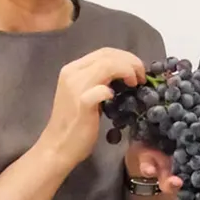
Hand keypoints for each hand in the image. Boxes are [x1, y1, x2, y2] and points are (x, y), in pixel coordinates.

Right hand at [37, 48, 145, 171]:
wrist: (58, 147)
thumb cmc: (75, 123)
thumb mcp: (85, 94)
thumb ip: (99, 81)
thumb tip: (125, 73)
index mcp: (72, 69)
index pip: (104, 52)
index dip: (126, 57)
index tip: (137, 69)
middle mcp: (72, 73)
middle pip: (108, 55)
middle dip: (131, 62)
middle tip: (142, 76)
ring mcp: (76, 87)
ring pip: (108, 65)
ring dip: (128, 71)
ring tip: (136, 84)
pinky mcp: (82, 103)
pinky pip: (103, 89)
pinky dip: (113, 90)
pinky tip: (115, 99)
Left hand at [124, 115, 199, 199]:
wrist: (148, 132)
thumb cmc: (178, 129)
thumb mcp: (198, 122)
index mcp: (199, 162)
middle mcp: (184, 172)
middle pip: (195, 186)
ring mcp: (165, 171)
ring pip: (170, 184)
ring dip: (173, 185)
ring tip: (176, 183)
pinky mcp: (147, 164)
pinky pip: (147, 169)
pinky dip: (148, 169)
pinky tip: (149, 170)